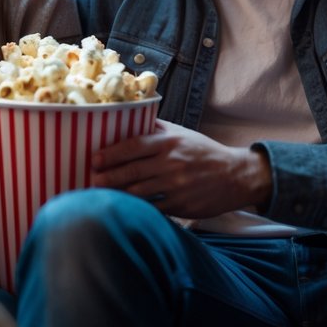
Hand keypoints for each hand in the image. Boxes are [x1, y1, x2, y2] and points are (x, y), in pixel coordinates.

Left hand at [90, 120, 272, 218]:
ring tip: (100, 194)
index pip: (135, 145)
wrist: (235, 175)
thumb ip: (156, 129)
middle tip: (91, 180)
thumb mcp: (182, 134)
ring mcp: (176, 186)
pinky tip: (125, 207)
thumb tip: (128, 118)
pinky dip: (138, 208)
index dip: (113, 153)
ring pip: (140, 192)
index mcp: (170, 143)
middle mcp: (172, 163)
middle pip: (133, 171)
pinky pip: (153, 207)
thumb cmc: (203, 152)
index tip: (95, 158)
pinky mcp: (181, 206)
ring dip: (118, 194)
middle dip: (109, 176)